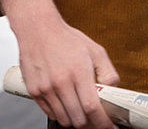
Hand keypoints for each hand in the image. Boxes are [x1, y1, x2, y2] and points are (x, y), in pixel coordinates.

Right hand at [0, 0, 119, 128]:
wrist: (38, 28)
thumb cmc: (66, 38)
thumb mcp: (95, 50)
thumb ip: (108, 72)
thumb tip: (113, 92)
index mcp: (79, 70)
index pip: (92, 107)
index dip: (103, 123)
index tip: (110, 127)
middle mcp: (61, 81)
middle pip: (78, 120)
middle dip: (89, 121)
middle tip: (93, 114)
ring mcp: (46, 88)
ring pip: (64, 120)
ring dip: (74, 118)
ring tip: (78, 104)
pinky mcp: (34, 92)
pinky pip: (50, 114)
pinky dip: (60, 112)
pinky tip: (64, 99)